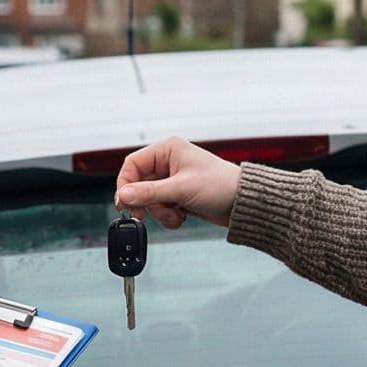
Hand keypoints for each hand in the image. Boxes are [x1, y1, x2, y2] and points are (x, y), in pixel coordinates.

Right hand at [113, 137, 243, 230]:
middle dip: (147, 203)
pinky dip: (168, 216)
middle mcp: (168, 163)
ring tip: (176, 215)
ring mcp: (173, 180)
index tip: (125, 203)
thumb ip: (149, 193)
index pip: (133, 164)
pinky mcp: (178, 195)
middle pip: (139, 185)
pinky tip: (182, 216)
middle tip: (146, 215)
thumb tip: (123, 195)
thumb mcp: (181, 189)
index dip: (126, 184)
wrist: (243, 203)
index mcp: (168, 150)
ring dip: (160, 212)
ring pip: (149, 199)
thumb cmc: (220, 186)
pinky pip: (161, 207)